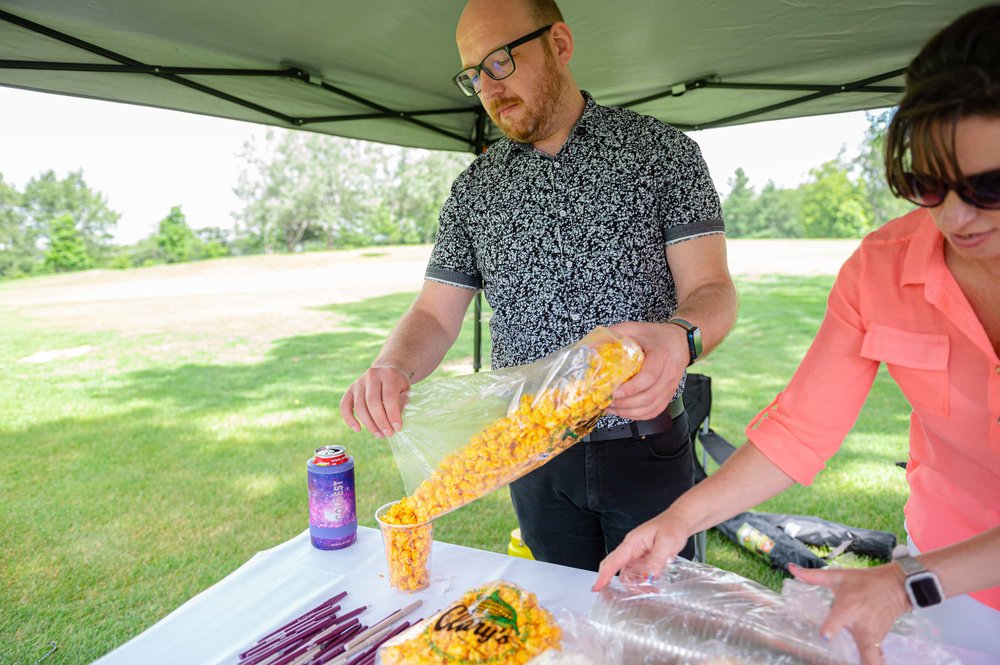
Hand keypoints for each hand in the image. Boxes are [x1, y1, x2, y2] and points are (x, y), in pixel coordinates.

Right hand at [339, 365, 410, 437]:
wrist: (386, 369)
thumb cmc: (398, 384)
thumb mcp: (406, 389)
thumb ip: (402, 402)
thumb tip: (394, 421)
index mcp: (389, 374)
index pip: (389, 396)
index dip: (393, 414)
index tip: (397, 428)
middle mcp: (372, 375)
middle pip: (373, 402)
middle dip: (381, 421)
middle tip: (388, 434)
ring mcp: (359, 382)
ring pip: (360, 406)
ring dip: (369, 424)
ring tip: (379, 435)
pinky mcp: (350, 389)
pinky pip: (344, 405)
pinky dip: (349, 419)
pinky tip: (357, 429)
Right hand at [592, 512, 688, 591]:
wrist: (680, 521)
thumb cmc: (672, 526)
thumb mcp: (667, 543)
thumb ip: (656, 561)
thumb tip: (648, 578)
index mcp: (633, 542)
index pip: (614, 560)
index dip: (604, 575)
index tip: (597, 587)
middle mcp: (631, 549)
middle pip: (616, 569)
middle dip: (619, 584)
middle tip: (630, 595)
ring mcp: (636, 555)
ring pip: (627, 574)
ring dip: (635, 585)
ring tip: (650, 591)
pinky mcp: (643, 560)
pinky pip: (637, 574)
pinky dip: (642, 583)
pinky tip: (652, 586)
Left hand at [606, 321, 688, 419]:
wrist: (680, 341)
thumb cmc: (657, 335)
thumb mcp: (636, 328)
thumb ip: (616, 333)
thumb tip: (592, 344)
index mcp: (662, 356)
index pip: (649, 377)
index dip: (632, 388)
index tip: (615, 391)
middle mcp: (669, 374)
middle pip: (649, 397)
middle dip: (625, 404)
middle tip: (607, 401)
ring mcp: (670, 388)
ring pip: (651, 408)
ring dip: (629, 412)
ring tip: (611, 408)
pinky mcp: (668, 396)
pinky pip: (654, 411)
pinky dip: (638, 416)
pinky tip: (623, 412)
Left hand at [789, 563, 911, 664]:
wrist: (896, 586)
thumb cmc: (864, 581)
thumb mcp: (839, 576)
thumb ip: (814, 576)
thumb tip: (791, 569)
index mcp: (848, 608)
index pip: (839, 619)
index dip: (831, 628)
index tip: (825, 637)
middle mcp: (862, 625)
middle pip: (866, 650)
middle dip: (864, 661)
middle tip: (856, 664)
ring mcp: (874, 634)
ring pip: (873, 657)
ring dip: (869, 663)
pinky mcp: (880, 639)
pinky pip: (877, 655)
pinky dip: (874, 662)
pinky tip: (867, 664)